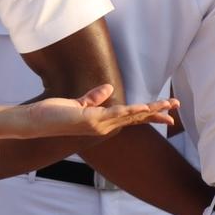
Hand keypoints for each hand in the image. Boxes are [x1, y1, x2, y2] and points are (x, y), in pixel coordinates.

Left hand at [18, 84, 177, 138]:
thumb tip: (110, 88)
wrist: (36, 121)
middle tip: (177, 106)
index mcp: (104, 121)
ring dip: (150, 110)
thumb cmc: (55, 114)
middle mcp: (104, 126)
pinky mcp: (90, 120)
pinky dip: (129, 111)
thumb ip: (94, 98)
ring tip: (167, 104)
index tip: (169, 115)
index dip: (151, 116)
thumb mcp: (78, 104)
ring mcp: (98, 124)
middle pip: (137, 118)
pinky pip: (114, 114)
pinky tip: (142, 107)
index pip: (132, 118)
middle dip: (157, 112)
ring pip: (130, 116)